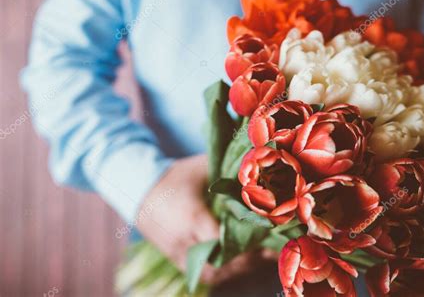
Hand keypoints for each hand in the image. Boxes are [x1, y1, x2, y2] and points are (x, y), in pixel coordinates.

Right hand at [136, 154, 274, 284]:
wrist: (137, 188)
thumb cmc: (174, 176)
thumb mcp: (200, 168)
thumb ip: (226, 172)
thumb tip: (256, 171)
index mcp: (193, 217)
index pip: (225, 240)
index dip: (249, 241)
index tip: (268, 234)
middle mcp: (185, 240)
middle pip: (222, 262)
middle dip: (248, 259)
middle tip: (268, 250)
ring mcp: (178, 252)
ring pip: (212, 274)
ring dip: (235, 270)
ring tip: (256, 259)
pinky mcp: (174, 257)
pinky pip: (200, 274)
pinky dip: (220, 272)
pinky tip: (236, 264)